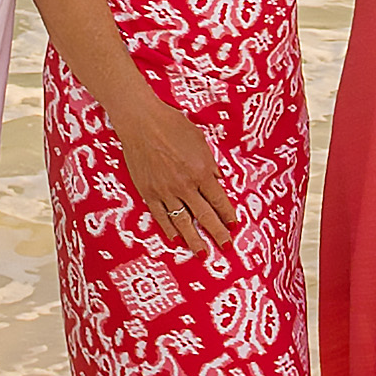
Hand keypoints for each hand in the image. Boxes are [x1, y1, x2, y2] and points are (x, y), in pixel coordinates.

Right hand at [114, 96, 239, 256]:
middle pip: (205, 216)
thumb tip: (218, 180)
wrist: (141, 122)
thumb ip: (210, 163)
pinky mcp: (149, 193)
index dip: (228, 215)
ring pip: (183, 222)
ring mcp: (166, 191)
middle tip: (226, 247)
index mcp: (201, 171)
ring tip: (203, 253)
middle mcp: (185, 185)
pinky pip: (160, 216)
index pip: (219, 200)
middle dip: (218, 234)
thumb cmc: (172, 124)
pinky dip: (169, 229)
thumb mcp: (200, 141)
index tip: (234, 226)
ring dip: (194, 240)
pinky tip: (176, 239)